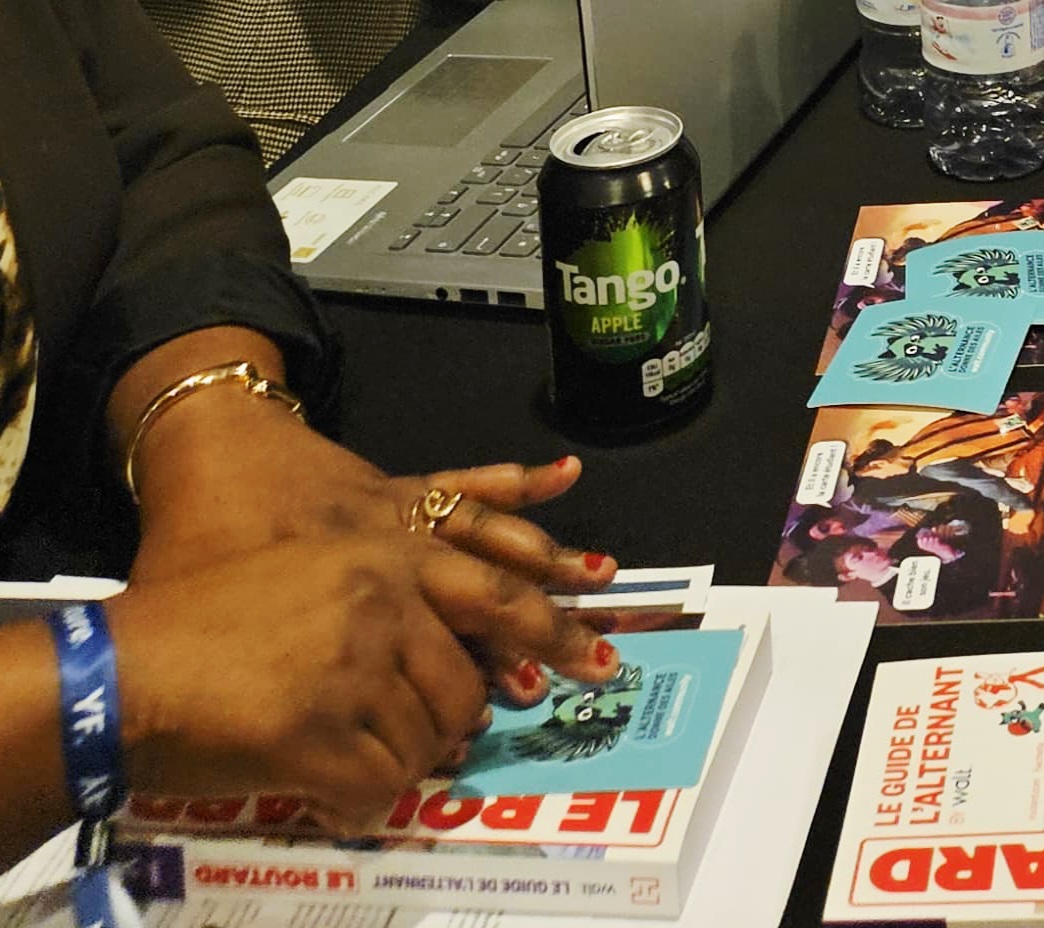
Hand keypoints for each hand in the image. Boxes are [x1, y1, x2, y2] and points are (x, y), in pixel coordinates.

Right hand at [113, 532, 622, 828]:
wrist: (129, 665)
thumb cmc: (209, 620)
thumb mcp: (313, 572)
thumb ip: (388, 594)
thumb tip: (454, 651)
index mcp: (382, 552)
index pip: (496, 588)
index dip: (552, 627)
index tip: (600, 654)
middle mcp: (380, 597)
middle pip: (471, 678)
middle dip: (487, 714)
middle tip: (507, 731)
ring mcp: (353, 665)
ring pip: (428, 742)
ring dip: (401, 764)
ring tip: (356, 757)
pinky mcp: (320, 731)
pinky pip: (376, 790)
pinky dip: (358, 804)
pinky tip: (328, 791)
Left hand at [127, 376, 616, 693]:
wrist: (202, 440)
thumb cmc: (201, 535)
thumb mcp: (225, 623)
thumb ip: (262, 687)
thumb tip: (305, 757)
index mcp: (356, 585)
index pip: (440, 637)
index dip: (484, 671)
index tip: (524, 695)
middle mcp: (394, 550)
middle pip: (487, 590)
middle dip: (547, 627)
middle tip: (596, 658)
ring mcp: (402, 513)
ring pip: (490, 539)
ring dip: (550, 561)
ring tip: (604, 579)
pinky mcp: (394, 485)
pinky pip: (465, 483)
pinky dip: (515, 481)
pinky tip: (565, 472)